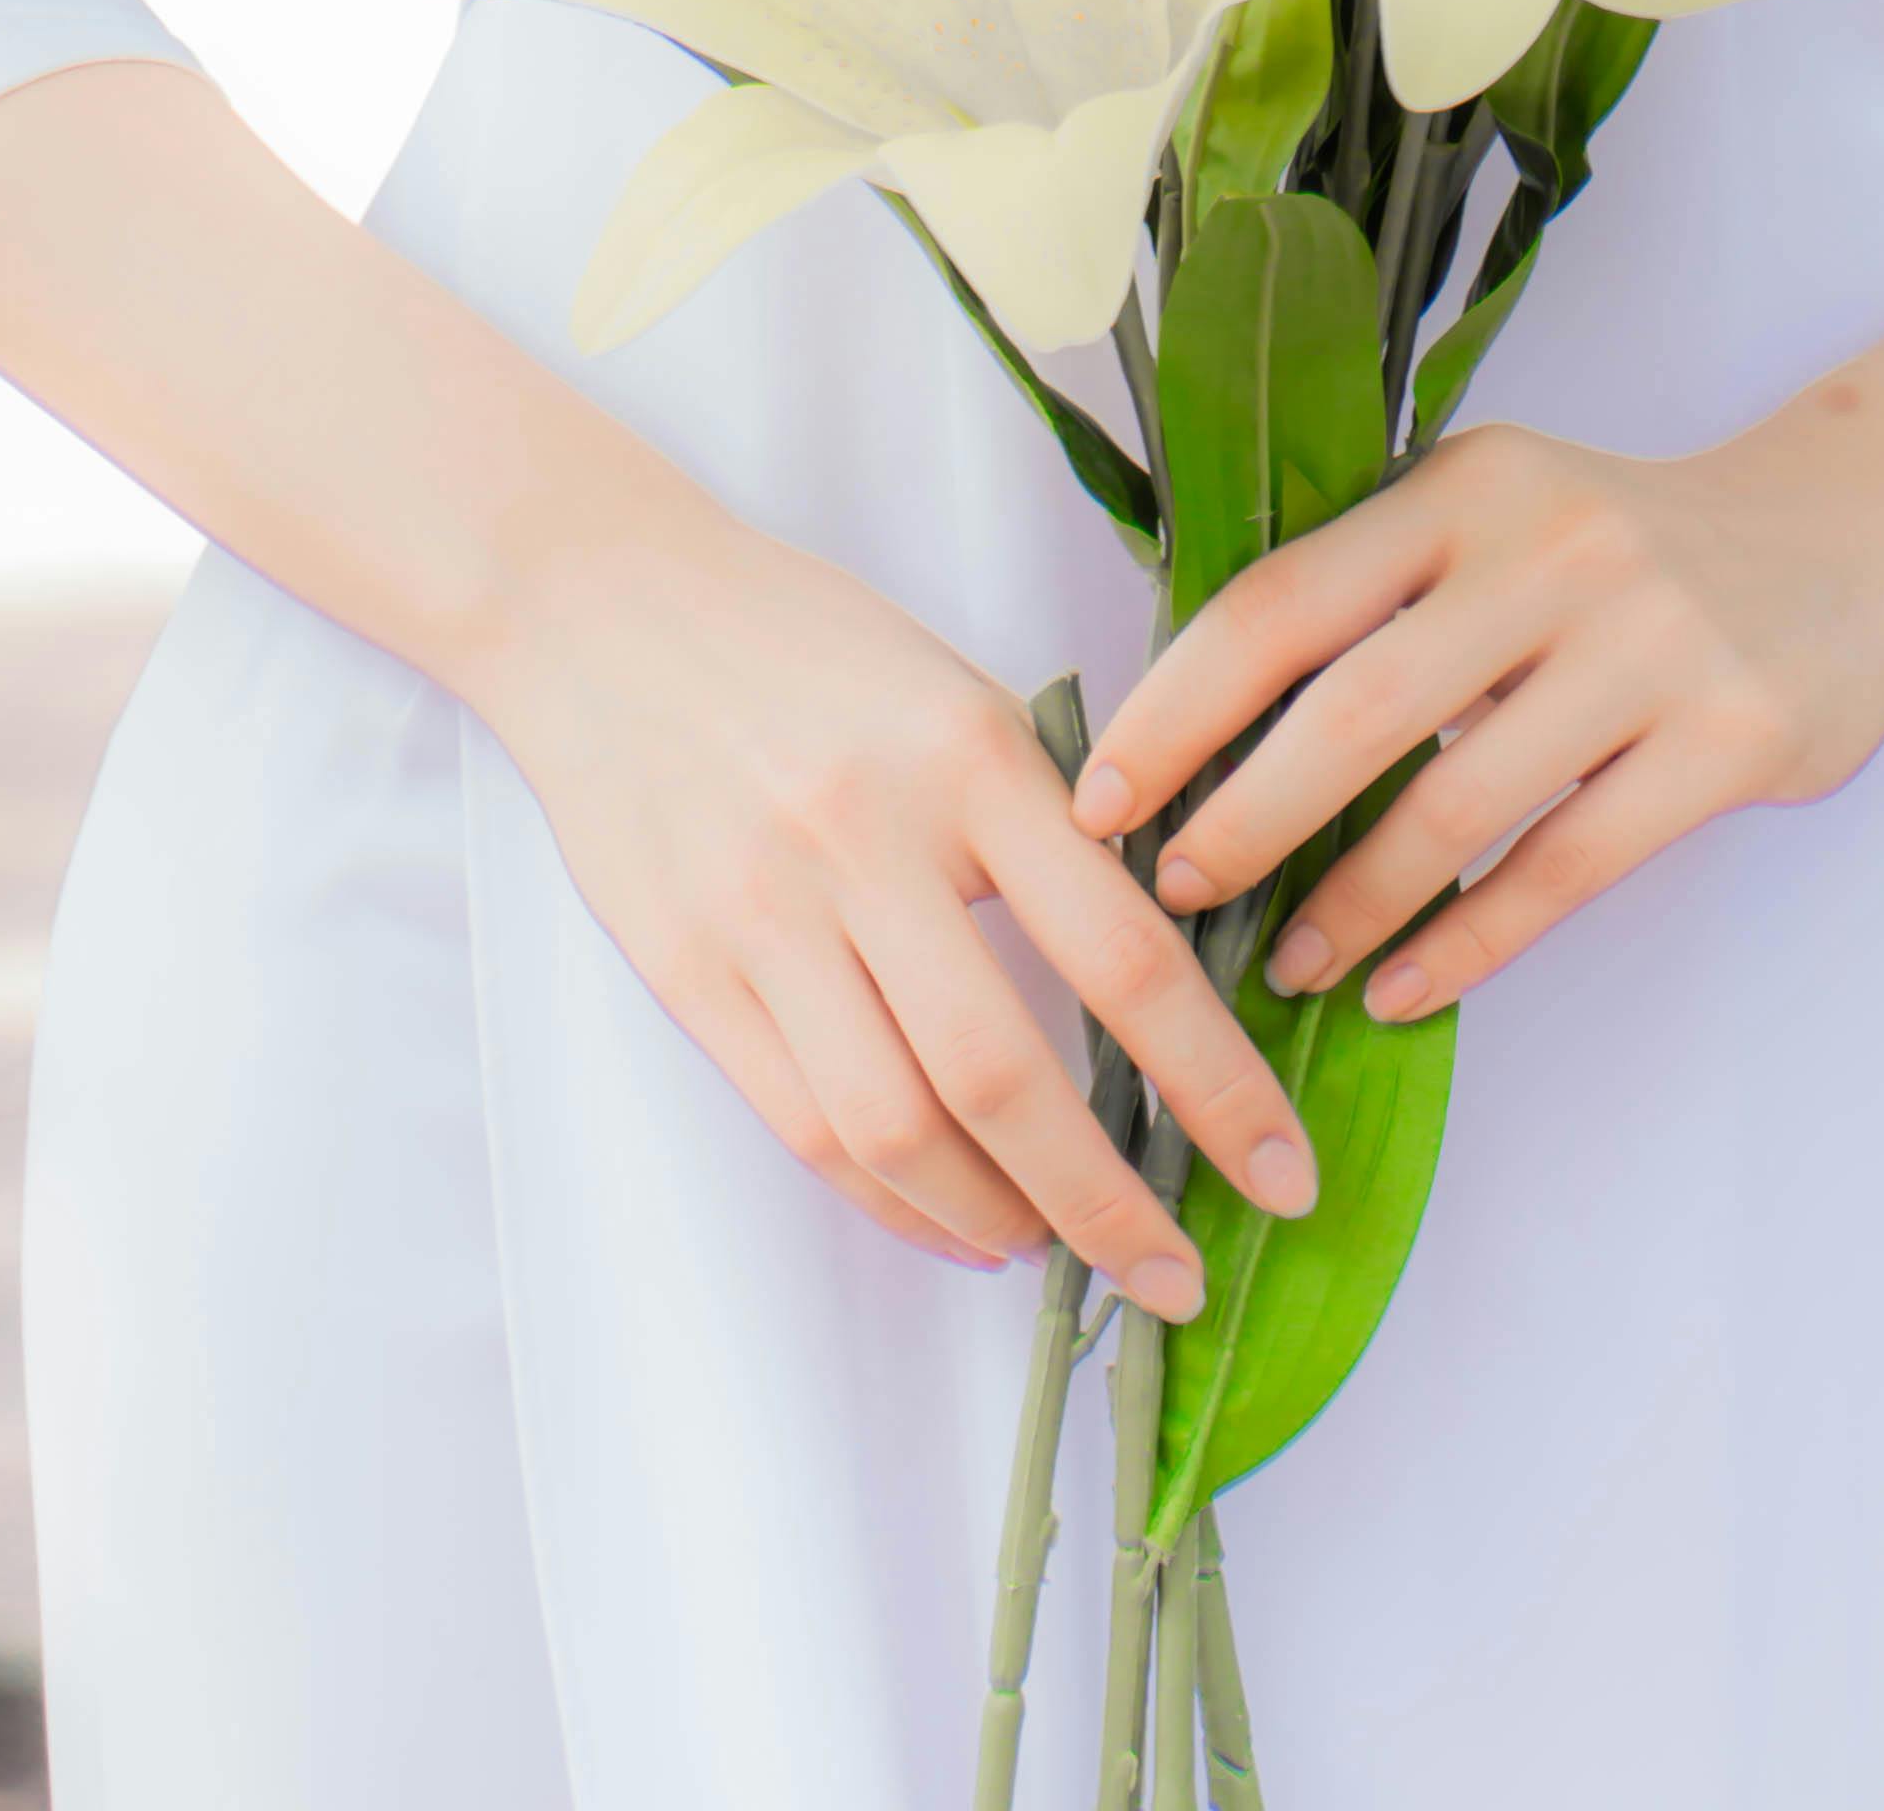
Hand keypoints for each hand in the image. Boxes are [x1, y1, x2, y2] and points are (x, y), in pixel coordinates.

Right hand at [468, 461, 1323, 1305]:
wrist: (603, 605)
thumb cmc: (805, 642)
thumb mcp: (957, 692)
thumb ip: (1041, 823)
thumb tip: (1149, 981)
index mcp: (969, 759)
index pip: (1124, 956)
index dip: (1216, 1085)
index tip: (1280, 1169)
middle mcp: (869, 843)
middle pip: (1007, 1077)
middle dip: (1112, 1206)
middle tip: (1179, 1276)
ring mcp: (767, 917)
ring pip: (900, 1130)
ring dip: (1002, 1219)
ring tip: (1063, 1254)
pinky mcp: (688, 972)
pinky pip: (808, 1129)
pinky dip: (898, 1203)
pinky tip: (961, 1223)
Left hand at [1069, 415, 1883, 1024]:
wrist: (1854, 533)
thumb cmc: (1631, 541)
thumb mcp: (1502, 511)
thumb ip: (1384, 588)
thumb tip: (1206, 725)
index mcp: (1467, 488)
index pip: (1283, 601)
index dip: (1180, 709)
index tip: (1104, 795)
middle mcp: (1551, 552)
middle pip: (1353, 711)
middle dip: (1243, 820)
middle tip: (1172, 895)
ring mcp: (1649, 646)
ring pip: (1457, 809)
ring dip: (1351, 904)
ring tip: (1285, 963)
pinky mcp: (1729, 739)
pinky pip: (1566, 869)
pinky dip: (1470, 945)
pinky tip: (1405, 989)